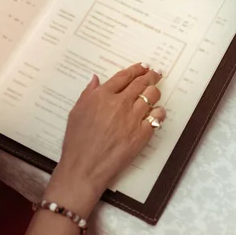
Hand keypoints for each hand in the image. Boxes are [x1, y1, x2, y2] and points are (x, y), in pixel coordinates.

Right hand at [46, 64, 165, 215]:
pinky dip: (159, 112)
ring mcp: (133, 118)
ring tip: (155, 91)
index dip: (135, 69)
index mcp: (102, 96)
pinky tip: (157, 112)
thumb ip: (88, 93)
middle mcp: (119, 103)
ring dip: (155, 91)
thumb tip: (96, 79)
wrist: (85, 168)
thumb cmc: (76, 142)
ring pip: (152, 96)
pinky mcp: (142, 134)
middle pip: (141, 83)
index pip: (124, 77)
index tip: (142, 66)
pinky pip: (157, 117)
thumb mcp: (76, 112)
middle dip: (150, 75)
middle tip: (155, 73)